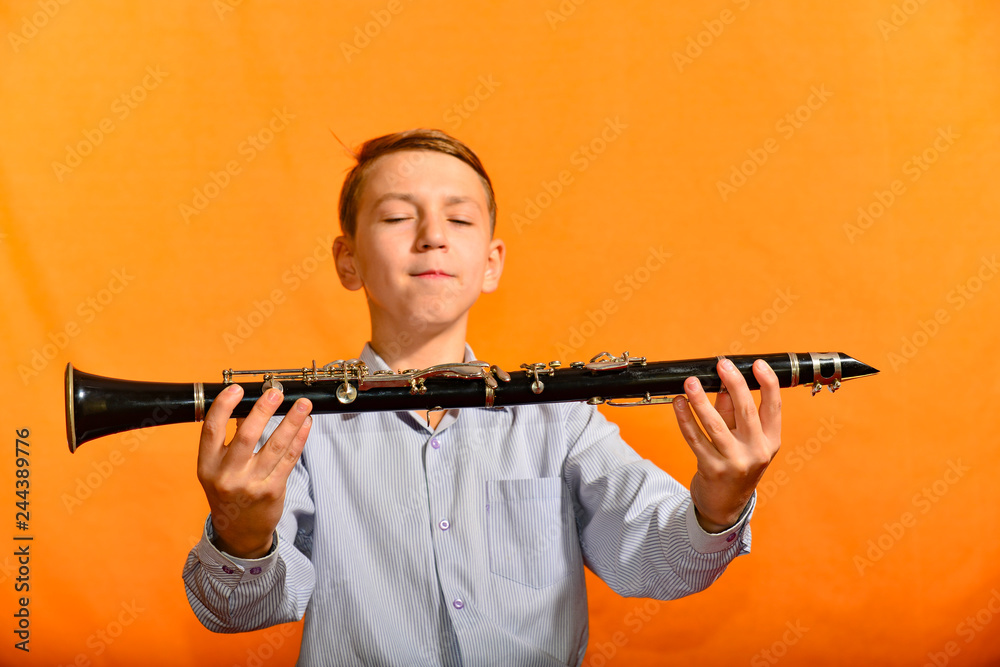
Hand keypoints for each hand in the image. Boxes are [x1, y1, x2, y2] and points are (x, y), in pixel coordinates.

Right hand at [196, 384, 312, 557]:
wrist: (239, 533)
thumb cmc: (228, 494)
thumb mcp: (216, 470)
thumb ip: (228, 441)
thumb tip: (245, 407)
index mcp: (207, 466)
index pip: (211, 429)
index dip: (224, 406)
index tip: (237, 388)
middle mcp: (227, 476)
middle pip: (247, 435)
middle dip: (263, 410)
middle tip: (275, 392)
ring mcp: (251, 484)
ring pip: (275, 446)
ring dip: (292, 421)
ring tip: (302, 404)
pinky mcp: (272, 490)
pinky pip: (290, 459)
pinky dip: (300, 438)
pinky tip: (306, 424)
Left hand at [671, 358, 780, 532]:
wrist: (725, 506)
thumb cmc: (736, 465)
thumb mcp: (743, 440)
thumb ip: (733, 413)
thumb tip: (721, 383)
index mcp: (770, 442)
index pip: (774, 407)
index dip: (767, 383)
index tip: (757, 364)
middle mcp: (756, 452)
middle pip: (745, 411)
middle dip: (733, 383)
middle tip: (722, 364)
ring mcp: (734, 462)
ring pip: (715, 424)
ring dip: (700, 400)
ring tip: (691, 382)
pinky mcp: (711, 469)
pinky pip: (694, 438)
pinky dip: (684, 419)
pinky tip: (678, 403)